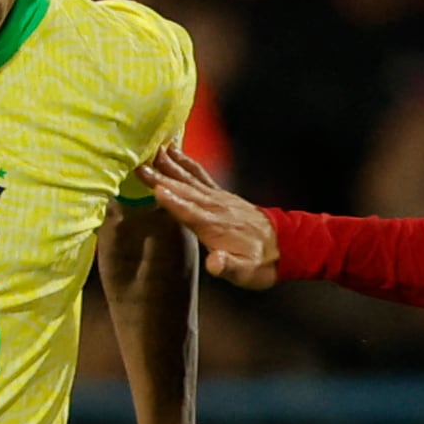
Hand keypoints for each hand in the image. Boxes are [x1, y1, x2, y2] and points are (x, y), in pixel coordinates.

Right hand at [141, 147, 276, 285]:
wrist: (284, 247)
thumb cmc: (259, 264)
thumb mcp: (245, 272)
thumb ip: (228, 266)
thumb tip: (214, 264)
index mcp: (216, 227)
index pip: (190, 212)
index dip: (173, 201)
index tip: (155, 188)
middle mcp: (215, 208)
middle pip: (184, 190)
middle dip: (162, 178)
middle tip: (139, 166)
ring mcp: (218, 199)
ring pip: (190, 179)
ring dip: (170, 165)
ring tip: (153, 151)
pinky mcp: (221, 195)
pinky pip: (200, 175)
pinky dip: (186, 163)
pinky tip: (174, 152)